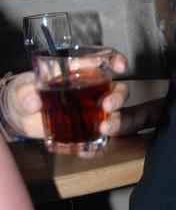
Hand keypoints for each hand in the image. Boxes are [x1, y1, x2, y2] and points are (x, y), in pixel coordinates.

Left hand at [4, 49, 128, 139]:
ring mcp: (90, 111)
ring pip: (114, 114)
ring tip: (104, 129)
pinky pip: (98, 138)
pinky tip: (90, 149)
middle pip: (116, 90)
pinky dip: (98, 145)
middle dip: (117, 98)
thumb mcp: (22, 88)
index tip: (120, 67)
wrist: (20, 116)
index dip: (116, 60)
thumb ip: (26, 92)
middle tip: (108, 106)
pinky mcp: (85, 130)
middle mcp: (91, 90)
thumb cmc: (26, 93)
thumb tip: (33, 103)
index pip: (103, 60)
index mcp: (78, 72)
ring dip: (115, 121)